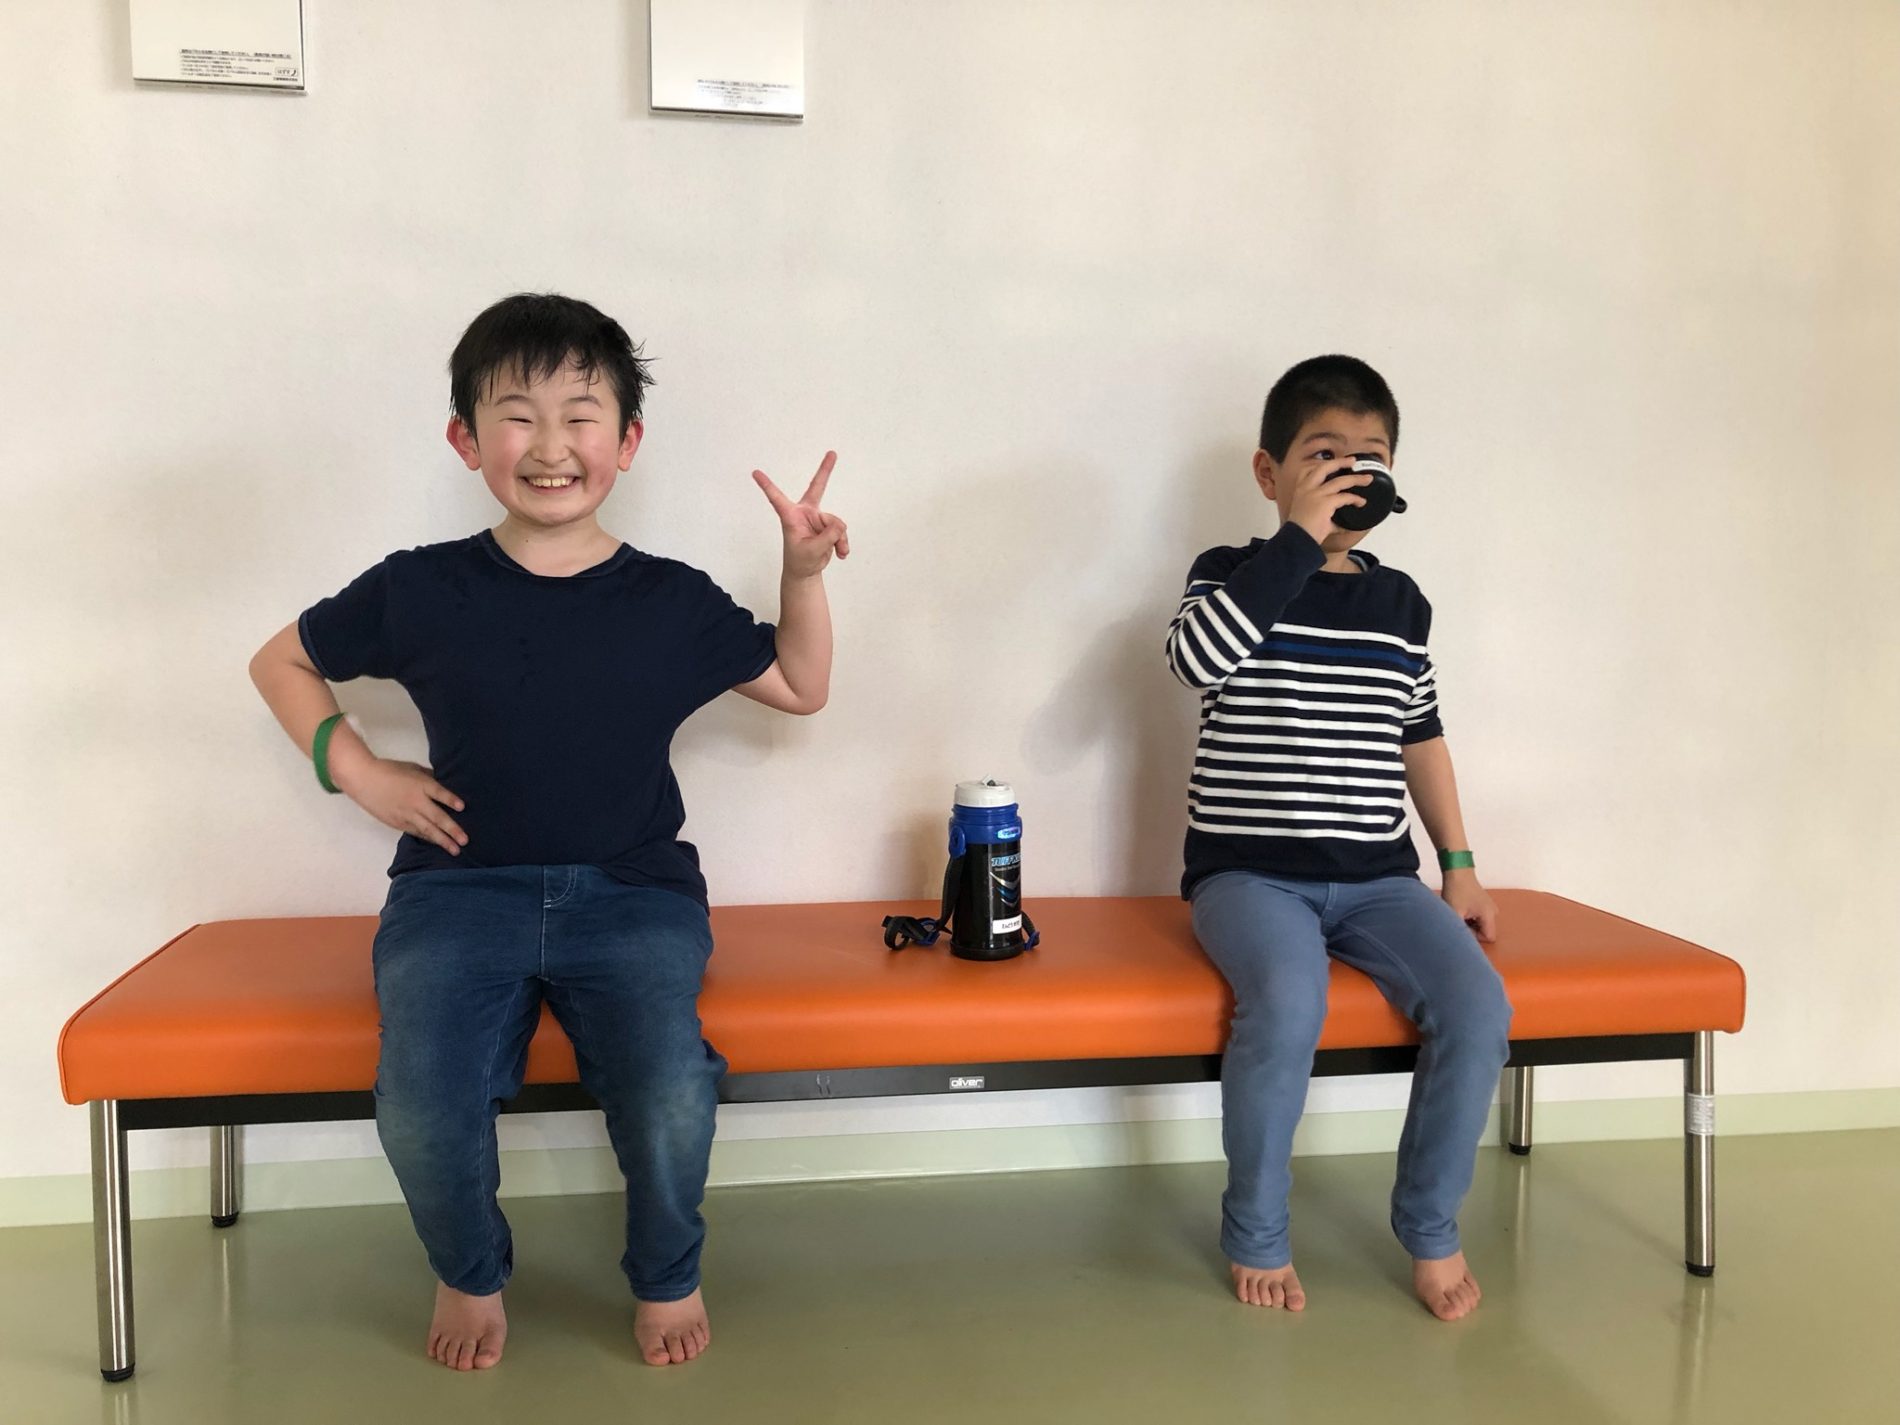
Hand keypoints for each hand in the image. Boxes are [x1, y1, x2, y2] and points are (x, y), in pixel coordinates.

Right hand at [338, 757, 467, 856]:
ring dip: (442, 840)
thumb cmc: (389, 770)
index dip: (451, 800)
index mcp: (420, 784)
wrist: (363, 779)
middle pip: (437, 816)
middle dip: (452, 829)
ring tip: (455, 850)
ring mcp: (406, 814)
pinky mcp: (398, 822)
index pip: (439, 793)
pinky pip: (416, 832)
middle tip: (465, 840)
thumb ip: (429, 777)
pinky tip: (437, 843)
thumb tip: (444, 783)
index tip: (462, 807)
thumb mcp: (412, 768)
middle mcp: (415, 801)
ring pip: (427, 829)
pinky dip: (427, 838)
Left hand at [754, 451, 849, 578]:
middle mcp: (804, 513)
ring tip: (838, 551)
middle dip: (825, 470)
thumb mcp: (812, 551)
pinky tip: (841, 553)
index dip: (767, 486)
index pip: (777, 499)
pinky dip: (843, 542)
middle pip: (817, 488)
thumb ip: (828, 536)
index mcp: (790, 517)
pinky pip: (841, 530)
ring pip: (836, 522)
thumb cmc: (800, 561)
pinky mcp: (828, 526)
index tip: (755, 473)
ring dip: (839, 539)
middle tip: (832, 453)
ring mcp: (817, 518)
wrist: (806, 572)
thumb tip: (840, 525)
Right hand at [1287, 459, 1371, 544]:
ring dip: (1356, 479)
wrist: (1297, 539)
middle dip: (1340, 462)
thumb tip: (1340, 525)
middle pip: (1324, 468)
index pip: (1306, 470)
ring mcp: (1316, 494)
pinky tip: (1361, 502)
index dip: (1319, 464)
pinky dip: (1355, 499)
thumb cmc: (1300, 531)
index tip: (1330, 463)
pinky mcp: (1326, 502)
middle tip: (1352, 461)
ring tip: (1367, 479)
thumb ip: (1326, 517)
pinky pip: (1345, 497)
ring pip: (1340, 481)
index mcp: (1300, 490)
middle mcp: (1307, 489)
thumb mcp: (1309, 518)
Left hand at [1442, 870, 1498, 942]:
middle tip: (1459, 920)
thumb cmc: (1456, 890)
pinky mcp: (1483, 904)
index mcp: (1489, 915)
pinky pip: (1479, 918)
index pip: (1488, 937)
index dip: (1474, 936)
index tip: (1462, 926)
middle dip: (1471, 930)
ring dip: (1469, 924)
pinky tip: (1461, 910)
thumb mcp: (1454, 912)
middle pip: (1485, 931)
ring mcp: (1489, 907)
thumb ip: (1459, 930)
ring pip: (1481, 925)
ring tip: (1459, 913)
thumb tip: (1459, 943)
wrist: (1457, 871)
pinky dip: (1470, 918)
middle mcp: (1493, 912)